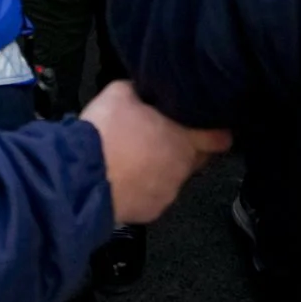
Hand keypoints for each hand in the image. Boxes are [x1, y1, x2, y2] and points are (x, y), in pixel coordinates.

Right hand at [80, 80, 230, 224]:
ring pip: (173, 178)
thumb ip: (140, 91)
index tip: (208, 129)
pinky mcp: (151, 211)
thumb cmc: (106, 133)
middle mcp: (182, 167)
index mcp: (183, 137)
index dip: (215, 132)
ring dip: (160, 169)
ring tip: (135, 160)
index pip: (219, 138)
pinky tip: (126, 179)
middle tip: (159, 138)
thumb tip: (143, 90)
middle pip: (195, 158)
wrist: (81, 178)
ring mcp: (168, 192)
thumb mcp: (120, 93)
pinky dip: (144, 188)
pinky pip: (154, 196)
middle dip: (183, 148)